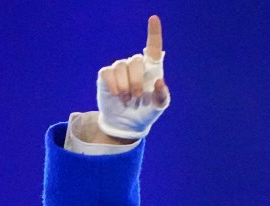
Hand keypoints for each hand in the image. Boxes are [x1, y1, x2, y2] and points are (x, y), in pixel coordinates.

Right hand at [96, 15, 170, 140]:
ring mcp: (120, 68)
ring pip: (121, 67)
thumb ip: (162, 96)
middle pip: (136, 61)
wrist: (127, 123)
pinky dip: (114, 86)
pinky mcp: (107, 74)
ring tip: (127, 98)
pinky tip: (117, 94)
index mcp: (151, 70)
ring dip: (125, 87)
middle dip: (137, 82)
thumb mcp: (158, 107)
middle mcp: (136, 65)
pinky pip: (108, 73)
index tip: (154, 19)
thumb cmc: (145, 112)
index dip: (154, 32)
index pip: (153, 47)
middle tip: (137, 96)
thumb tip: (159, 82)